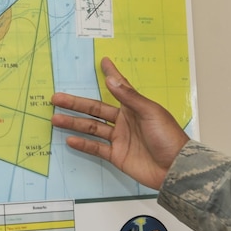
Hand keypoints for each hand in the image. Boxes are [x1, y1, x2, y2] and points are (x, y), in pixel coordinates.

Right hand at [51, 57, 188, 188]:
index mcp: (134, 107)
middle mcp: (124, 121)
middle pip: (95, 109)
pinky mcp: (117, 155)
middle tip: (57, 98)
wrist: (175, 168)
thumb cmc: (168, 137)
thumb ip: (129, 97)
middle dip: (76, 103)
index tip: (103, 62)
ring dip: (74, 123)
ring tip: (56, 118)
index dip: (110, 74)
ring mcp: (119, 139)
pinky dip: (83, 144)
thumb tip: (111, 80)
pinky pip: (96, 148)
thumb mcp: (150, 113)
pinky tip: (70, 139)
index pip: (119, 87)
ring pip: (91, 128)